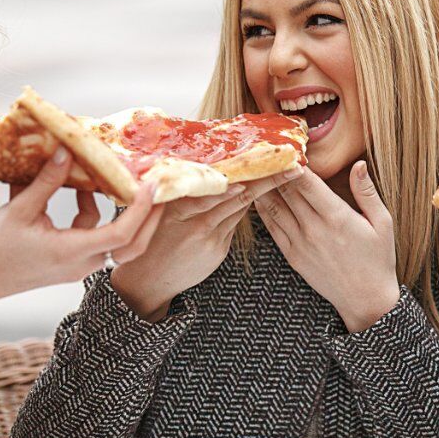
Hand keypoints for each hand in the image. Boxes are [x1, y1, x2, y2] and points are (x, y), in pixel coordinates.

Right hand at [0, 147, 165, 306]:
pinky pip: (94, 238)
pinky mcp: (69, 263)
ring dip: (117, 210)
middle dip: (149, 218)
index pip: (122, 233)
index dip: (142, 209)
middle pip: (131, 245)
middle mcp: (81, 263)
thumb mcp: (18, 210)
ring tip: (113, 179)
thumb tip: (67, 152)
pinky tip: (78, 191)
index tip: (151, 184)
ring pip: (113, 240)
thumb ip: (46, 182)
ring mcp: (77, 266)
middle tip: (156, 189)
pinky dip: (93, 215)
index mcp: (72, 252)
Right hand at [111, 168, 302, 321]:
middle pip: (239, 195)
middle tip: (292, 166)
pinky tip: (258, 196)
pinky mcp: (217, 251)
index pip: (220, 184)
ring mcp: (210, 238)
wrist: (146, 281)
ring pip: (240, 208)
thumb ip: (184, 190)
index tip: (267, 157)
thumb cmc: (151, 236)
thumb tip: (212, 167)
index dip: (246, 171)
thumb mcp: (159, 210)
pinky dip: (243, 208)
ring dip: (263, 191)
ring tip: (286, 174)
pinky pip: (234, 224)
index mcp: (180, 206)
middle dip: (268, 179)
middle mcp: (197, 222)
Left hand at [255, 161, 398, 332]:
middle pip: (286, 191)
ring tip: (257, 167)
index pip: (307, 183)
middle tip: (266, 149)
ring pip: (273, 207)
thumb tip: (358, 164)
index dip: (294, 163)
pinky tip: (258, 194)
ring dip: (264, 186)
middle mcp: (314, 229)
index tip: (287, 146)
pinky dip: (262, 209)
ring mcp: (299, 243)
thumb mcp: (382, 223)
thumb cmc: (378, 259)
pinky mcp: (291, 255)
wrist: (365, 299)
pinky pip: (271, 227)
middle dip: (276, 169)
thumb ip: (366, 192)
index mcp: (337, 217)